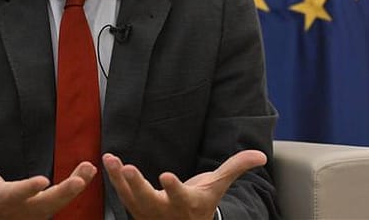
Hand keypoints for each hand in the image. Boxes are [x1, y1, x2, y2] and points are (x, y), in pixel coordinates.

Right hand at [0, 139, 96, 219]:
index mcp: (2, 200)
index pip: (17, 195)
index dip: (29, 189)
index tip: (42, 181)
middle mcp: (22, 210)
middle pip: (47, 204)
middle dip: (65, 192)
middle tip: (81, 179)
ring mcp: (35, 214)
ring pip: (60, 203)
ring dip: (76, 186)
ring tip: (89, 169)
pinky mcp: (45, 213)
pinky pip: (64, 201)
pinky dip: (78, 187)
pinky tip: (89, 172)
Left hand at [103, 150, 266, 219]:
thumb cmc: (201, 202)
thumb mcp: (217, 186)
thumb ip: (235, 168)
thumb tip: (261, 155)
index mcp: (188, 204)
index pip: (181, 197)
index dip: (173, 188)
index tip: (165, 176)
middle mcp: (166, 211)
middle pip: (150, 200)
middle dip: (138, 185)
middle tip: (129, 168)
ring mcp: (148, 212)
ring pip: (131, 197)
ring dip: (119, 179)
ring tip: (111, 159)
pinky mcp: (135, 208)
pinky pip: (122, 194)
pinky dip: (114, 178)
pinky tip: (107, 160)